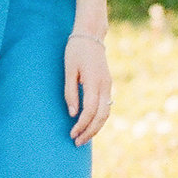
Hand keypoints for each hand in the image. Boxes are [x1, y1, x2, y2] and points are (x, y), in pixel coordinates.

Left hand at [64, 26, 112, 142]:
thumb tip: (73, 114)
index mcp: (94, 82)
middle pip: (101, 116)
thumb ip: (70, 92)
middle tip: (77, 142)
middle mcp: (105, 86)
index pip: (90, 110)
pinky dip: (99, 119)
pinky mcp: (107, 85)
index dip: (81, 125)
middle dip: (89, 132)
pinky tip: (89, 125)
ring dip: (95, 128)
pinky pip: (106, 107)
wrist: (91, 35)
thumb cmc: (76, 50)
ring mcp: (108, 86)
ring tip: (83, 137)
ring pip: (106, 113)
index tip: (71, 134)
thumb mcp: (69, 70)